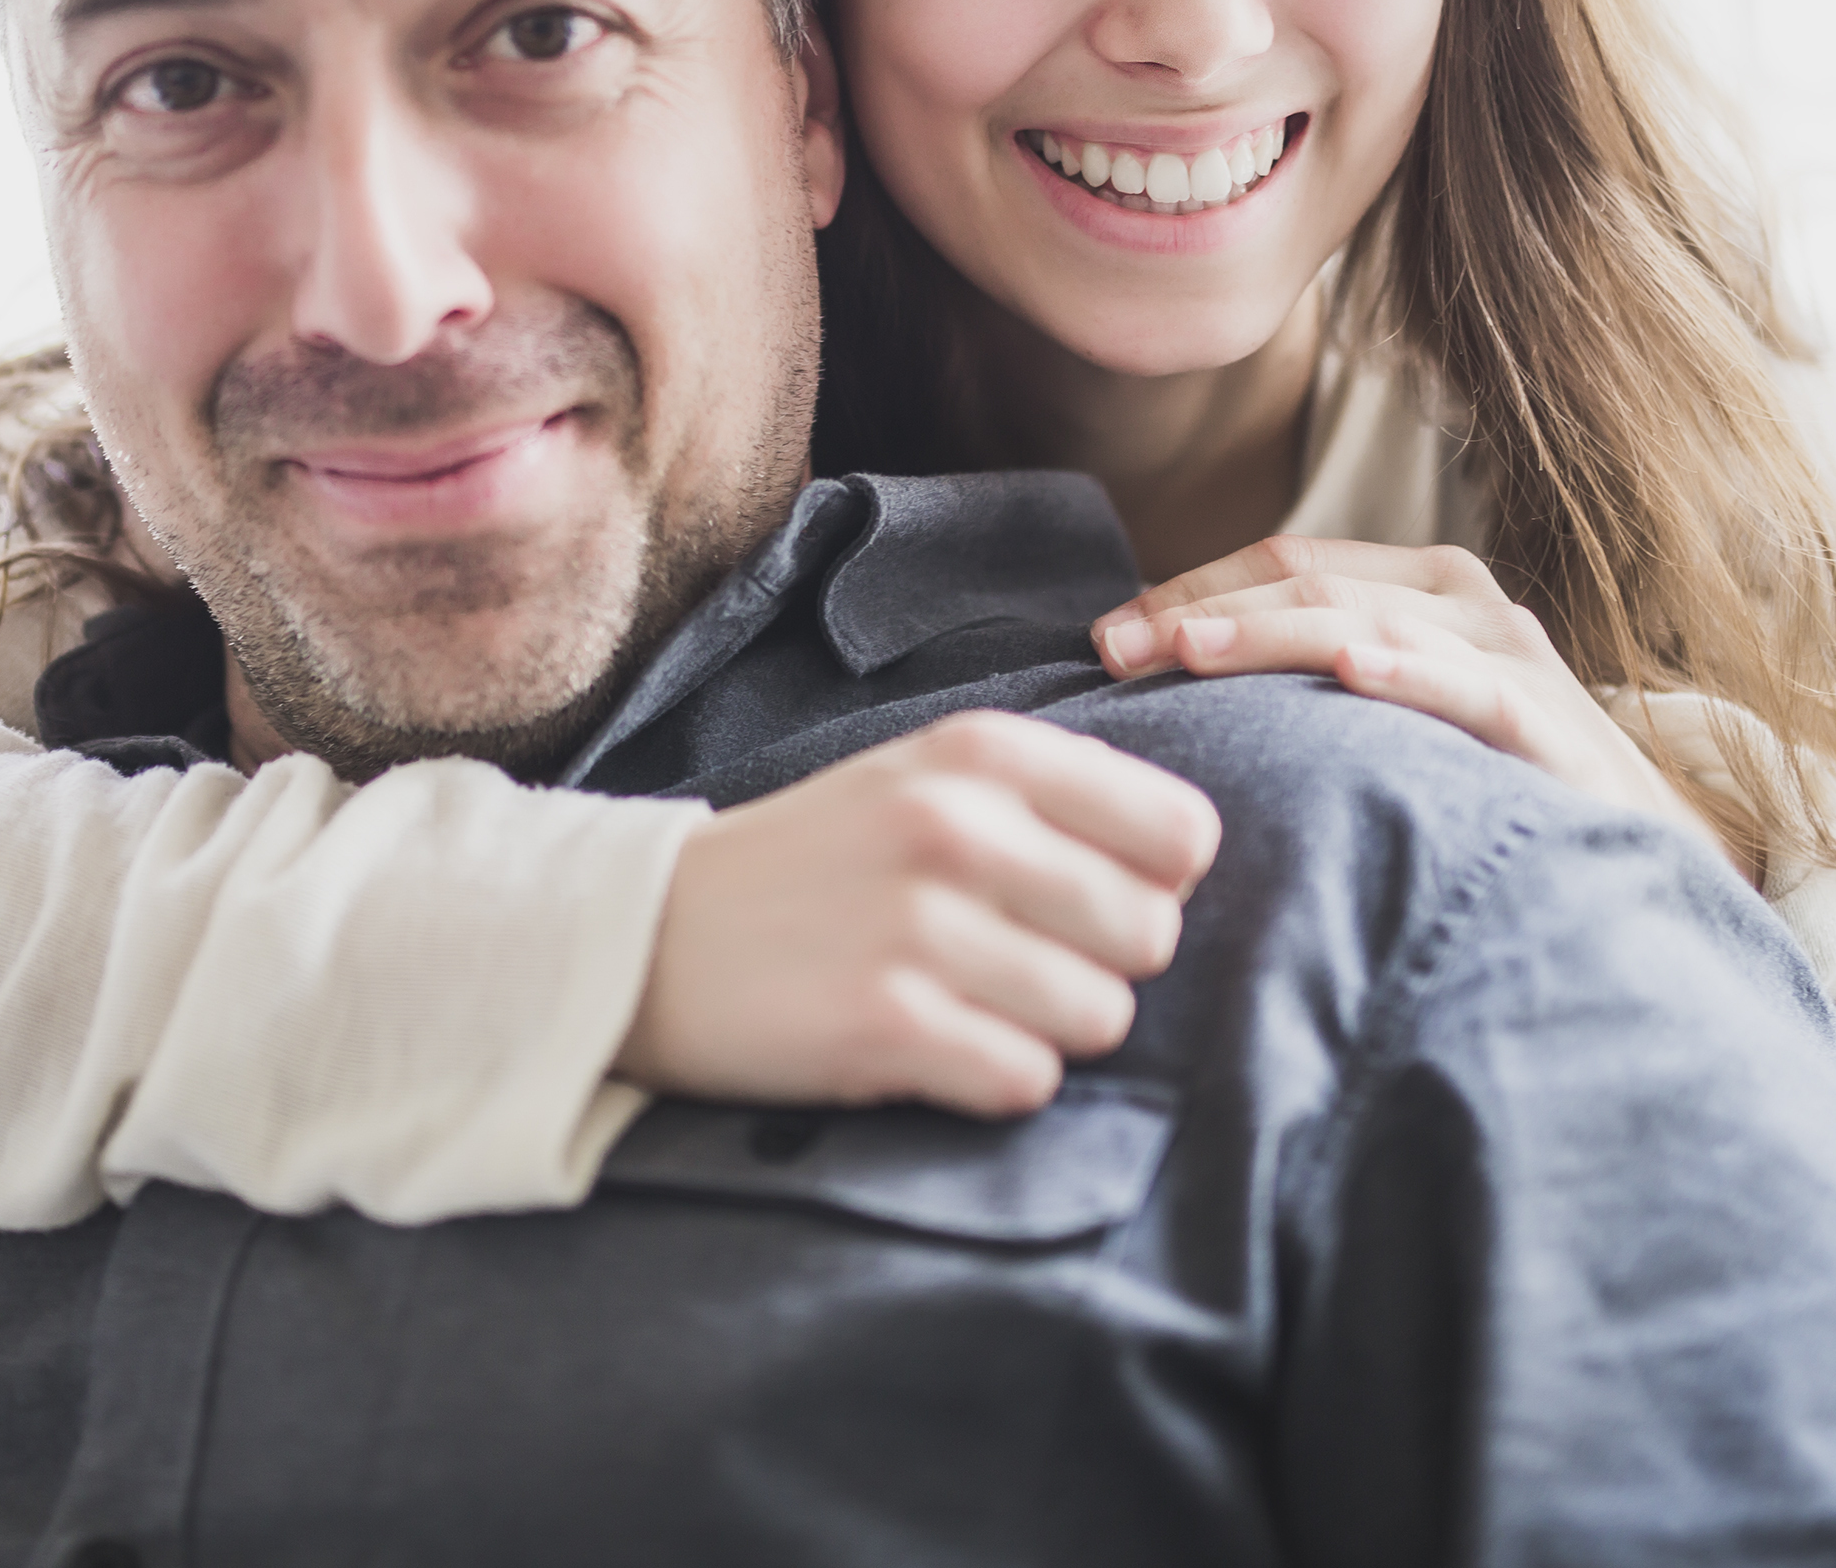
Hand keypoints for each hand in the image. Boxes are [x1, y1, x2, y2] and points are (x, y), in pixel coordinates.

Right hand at [614, 710, 1219, 1116]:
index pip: (1181, 832)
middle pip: (1151, 935)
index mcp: (979, 754)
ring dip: (1044, 1030)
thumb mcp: (921, 781)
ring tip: (962, 1006)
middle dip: (1097, 966)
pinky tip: (928, 1050)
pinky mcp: (886, 1025)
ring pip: (1101, 1016)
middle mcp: (957, 827)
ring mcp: (920, 927)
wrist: (644, 936)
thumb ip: (1051, 800)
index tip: (1082, 900)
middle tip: (1009, 965)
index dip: (1151, 884)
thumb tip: (1190, 859)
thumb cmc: (812, 865)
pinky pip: (1027, 1081)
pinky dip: (990, 1081)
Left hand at [1091, 537, 1730, 860]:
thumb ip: (1308, 685)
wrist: (1636, 854)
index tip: (1103, 639)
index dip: (1188, 586)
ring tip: (1185, 649)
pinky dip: (1410, 672)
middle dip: (1200, 610)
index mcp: (1421, 587)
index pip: (1283, 558)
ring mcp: (1510, 658)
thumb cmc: (1489, 783)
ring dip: (1268, 631)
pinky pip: (1470, 690)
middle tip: (1110, 649)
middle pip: (1310, 581)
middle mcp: (1465, 603)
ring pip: (1368, 621)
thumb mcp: (1391, 717)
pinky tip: (1353, 670)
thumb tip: (1166, 685)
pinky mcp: (1549, 726)